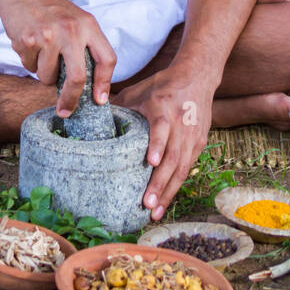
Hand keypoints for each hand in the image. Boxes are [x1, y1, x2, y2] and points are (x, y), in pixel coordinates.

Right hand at [0, 0, 115, 115]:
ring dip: (44, 73)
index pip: (107, 59)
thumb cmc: (50, 9)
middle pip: (77, 78)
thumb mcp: (76, 20)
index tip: (99, 100)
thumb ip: (86, 45)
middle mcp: (70, 30)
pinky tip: (29, 43)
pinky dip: (29, 62)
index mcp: (88, 25)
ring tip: (41, 51)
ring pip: (48, 77)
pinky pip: (30, 68)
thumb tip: (89, 86)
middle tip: (65, 111)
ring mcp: (48, 36)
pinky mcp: (27, 41)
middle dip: (71, 99)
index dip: (104, 83)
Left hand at [115, 69, 213, 220]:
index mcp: (163, 107)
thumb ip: (118, 106)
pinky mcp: (199, 144)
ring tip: (154, 212)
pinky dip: (176, 186)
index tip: (152, 162)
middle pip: (173, 156)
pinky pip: (187, 169)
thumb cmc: (162, 85)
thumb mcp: (138, 90)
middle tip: (146, 205)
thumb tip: (89, 116)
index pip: (162, 127)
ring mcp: (192, 136)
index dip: (158, 144)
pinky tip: (164, 201)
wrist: (197, 77)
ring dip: (168, 192)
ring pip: (182, 168)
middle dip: (160, 183)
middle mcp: (180, 123)